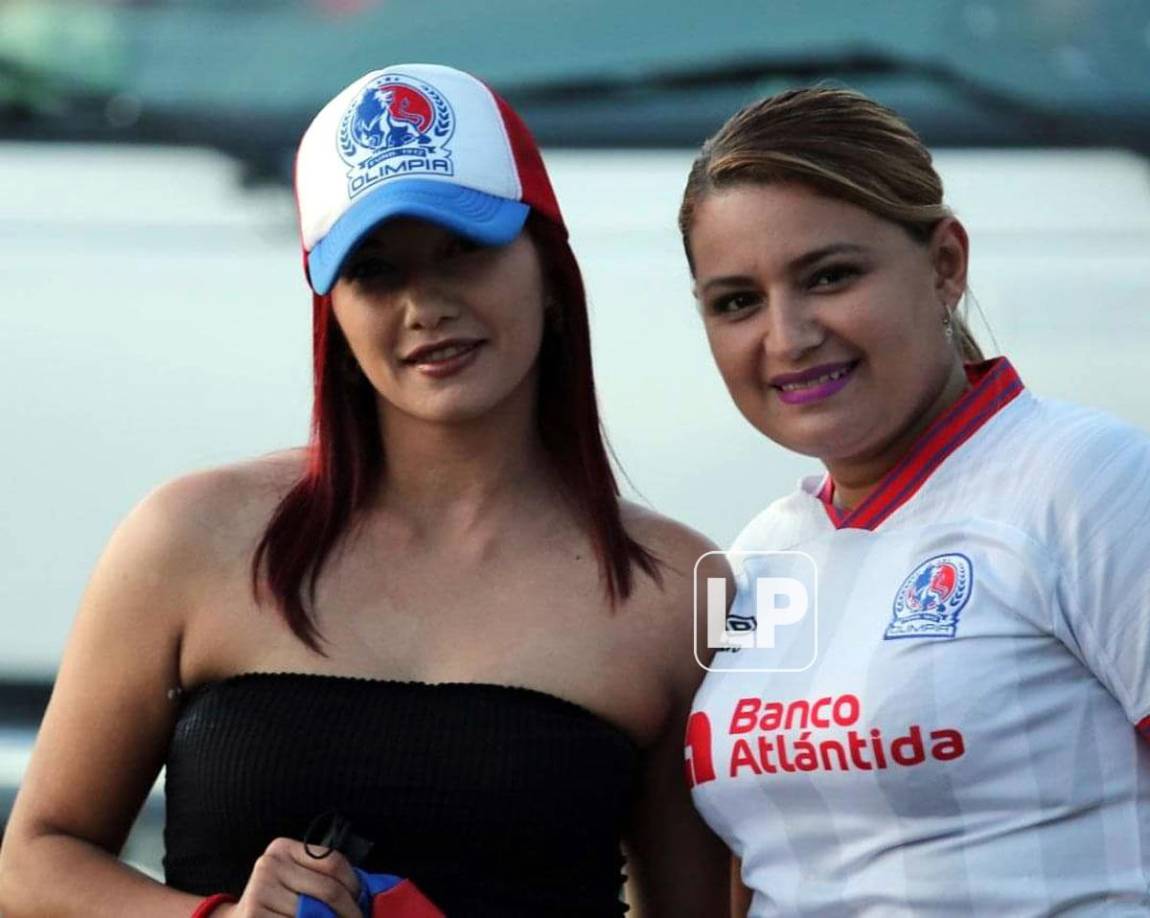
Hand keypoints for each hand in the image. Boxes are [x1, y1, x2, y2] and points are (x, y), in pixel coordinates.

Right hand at [222, 837, 361, 916]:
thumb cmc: (277, 900)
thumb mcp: (296, 879)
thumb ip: (324, 879)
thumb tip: (365, 893)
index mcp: (283, 849)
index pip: (333, 861)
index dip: (355, 885)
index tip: (363, 903)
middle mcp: (269, 865)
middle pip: (328, 890)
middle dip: (350, 911)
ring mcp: (259, 892)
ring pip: (315, 914)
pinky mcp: (253, 916)